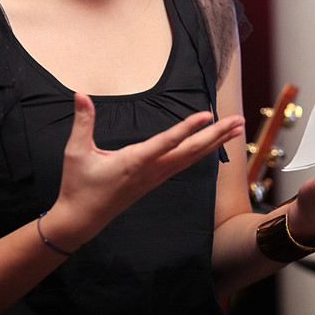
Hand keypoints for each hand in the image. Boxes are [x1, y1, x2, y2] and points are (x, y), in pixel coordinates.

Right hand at [55, 93, 244, 242]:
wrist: (82, 220)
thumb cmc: (79, 186)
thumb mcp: (76, 152)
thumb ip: (82, 122)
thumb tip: (80, 95)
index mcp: (133, 162)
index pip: (166, 142)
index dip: (187, 128)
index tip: (207, 115)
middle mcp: (150, 171)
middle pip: (190, 151)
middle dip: (216, 135)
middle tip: (238, 120)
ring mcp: (155, 178)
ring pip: (191, 158)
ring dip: (214, 143)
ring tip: (235, 129)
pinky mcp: (154, 180)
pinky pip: (184, 164)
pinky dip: (202, 152)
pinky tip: (212, 145)